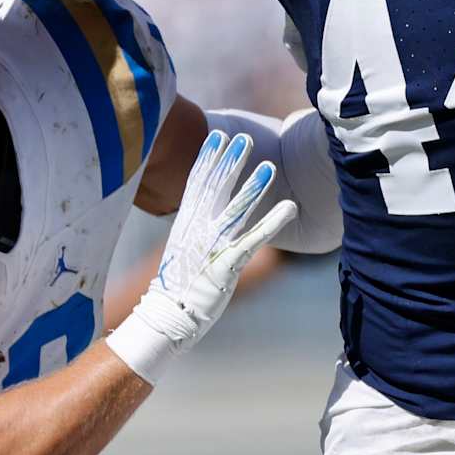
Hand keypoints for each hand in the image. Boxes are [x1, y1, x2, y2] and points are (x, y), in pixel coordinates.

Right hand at [106, 131, 295, 383]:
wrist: (165, 318)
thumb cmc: (176, 286)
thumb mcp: (183, 250)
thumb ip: (194, 229)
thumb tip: (202, 217)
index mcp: (186, 224)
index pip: (197, 184)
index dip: (209, 158)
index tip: (218, 136)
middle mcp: (197, 231)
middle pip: (215, 189)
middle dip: (231, 162)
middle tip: (246, 138)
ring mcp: (211, 248)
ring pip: (235, 211)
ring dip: (253, 188)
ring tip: (269, 166)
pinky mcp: (225, 266)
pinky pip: (252, 241)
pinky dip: (271, 222)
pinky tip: (289, 208)